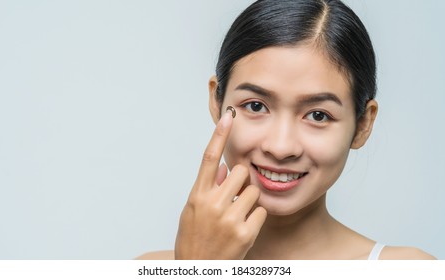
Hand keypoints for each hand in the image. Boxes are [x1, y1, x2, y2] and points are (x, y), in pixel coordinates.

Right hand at [174, 109, 266, 258]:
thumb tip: (221, 167)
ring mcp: (229, 218)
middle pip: (238, 172)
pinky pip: (260, 210)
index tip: (228, 116)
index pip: (208, 158)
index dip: (219, 135)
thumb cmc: (193, 240)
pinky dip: (255, 216)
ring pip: (252, 190)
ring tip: (237, 215)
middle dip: (240, 181)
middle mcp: (212, 204)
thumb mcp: (192, 212)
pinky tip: (243, 228)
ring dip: (248, 199)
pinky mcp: (245, 232)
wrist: (198, 271)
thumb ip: (207, 188)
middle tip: (233, 197)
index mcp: (197, 196)